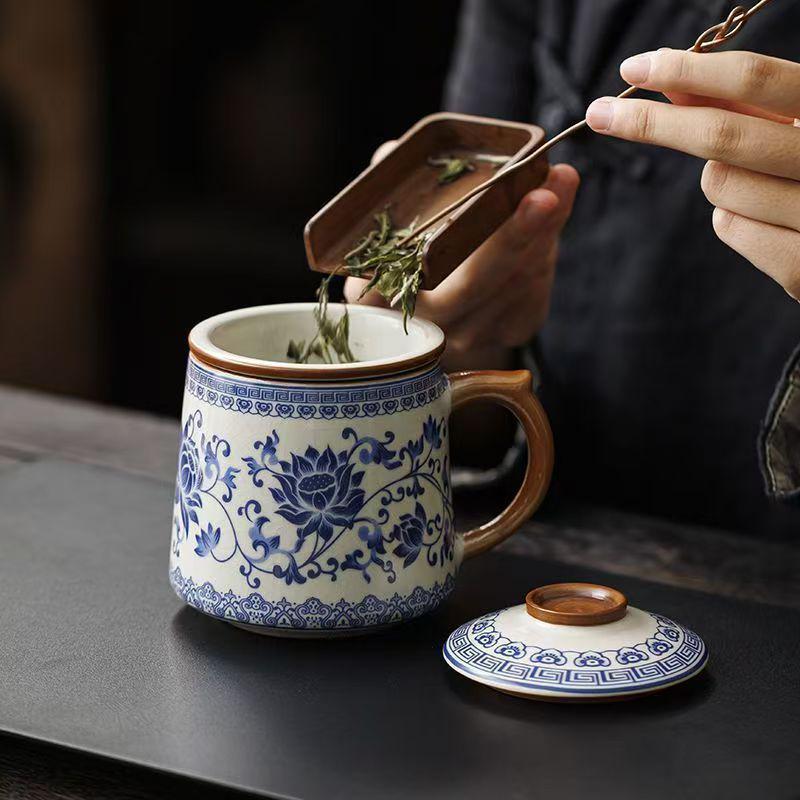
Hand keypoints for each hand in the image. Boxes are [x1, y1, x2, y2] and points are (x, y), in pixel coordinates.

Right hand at [344, 143, 578, 369]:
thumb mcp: (400, 230)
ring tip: (561, 179)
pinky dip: (547, 239)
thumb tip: (389, 153)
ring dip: (543, 228)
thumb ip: (397, 194)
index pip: (388, 294)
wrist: (453, 317)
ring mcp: (475, 334)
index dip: (411, 272)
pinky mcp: (512, 330)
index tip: (432, 233)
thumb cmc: (421, 260)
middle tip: (542, 197)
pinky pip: (535, 285)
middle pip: (473, 287)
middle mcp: (433, 325)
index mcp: (388, 304)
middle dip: (512, 238)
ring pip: (515, 280)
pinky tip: (557, 206)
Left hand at [586, 49, 799, 298]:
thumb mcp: (797, 123)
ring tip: (760, 178)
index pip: (755, 80)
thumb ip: (745, 103)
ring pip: (718, 184)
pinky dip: (732, 216)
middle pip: (721, 136)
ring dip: (717, 176)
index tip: (633, 68)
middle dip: (651, 122)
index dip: (687, 71)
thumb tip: (671, 81)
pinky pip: (729, 227)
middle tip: (600, 111)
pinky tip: (767, 215)